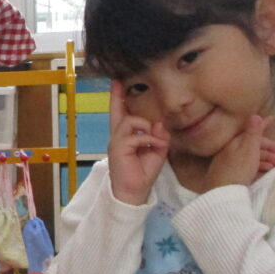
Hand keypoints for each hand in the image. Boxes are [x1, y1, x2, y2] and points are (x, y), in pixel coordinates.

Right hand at [106, 81, 169, 204]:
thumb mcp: (156, 152)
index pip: (122, 114)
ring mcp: (116, 141)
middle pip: (117, 112)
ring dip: (147, 128)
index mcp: (126, 137)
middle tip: (116, 81)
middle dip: (116, 96)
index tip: (117, 83)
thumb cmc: (143, 173)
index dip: (118, 99)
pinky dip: (149, 140)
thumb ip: (158, 136)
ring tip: (155, 141)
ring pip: (131, 121)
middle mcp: (118, 136)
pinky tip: (155, 147)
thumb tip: (158, 124)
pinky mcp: (118, 147)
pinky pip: (136, 135)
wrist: (134, 192)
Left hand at [199, 114, 274, 191]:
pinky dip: (259, 167)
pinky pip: (248, 167)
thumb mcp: (248, 148)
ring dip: (267, 159)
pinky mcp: (231, 176)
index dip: (263, 126)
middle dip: (270, 149)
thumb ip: (253, 132)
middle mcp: (230, 151)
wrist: (222, 193)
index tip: (273, 119)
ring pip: (252, 157)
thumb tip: (255, 115)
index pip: (251, 132)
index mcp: (234, 142)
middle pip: (253, 146)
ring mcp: (230, 164)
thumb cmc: (238, 169)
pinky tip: (266, 171)